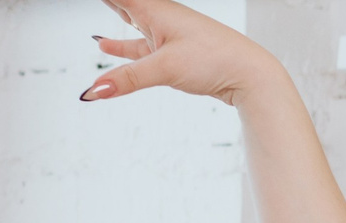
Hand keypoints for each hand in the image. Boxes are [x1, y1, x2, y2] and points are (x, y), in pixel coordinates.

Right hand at [83, 0, 283, 105]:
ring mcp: (168, 34)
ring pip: (132, 26)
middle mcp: (160, 17)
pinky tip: (107, 46)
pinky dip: (124, 49)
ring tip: (94, 34)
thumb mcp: (165, 68)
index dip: (108, 1)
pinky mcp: (176, 53)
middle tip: (100, 6)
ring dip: (112, 26)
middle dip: (111, 6)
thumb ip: (128, 78)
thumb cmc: (215, 59)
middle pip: (125, 5)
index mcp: (154, 9)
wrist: (252, 74)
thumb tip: (93, 91)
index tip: (103, 4)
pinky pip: (142, 47)